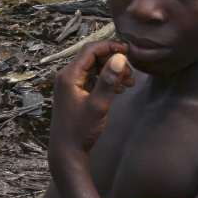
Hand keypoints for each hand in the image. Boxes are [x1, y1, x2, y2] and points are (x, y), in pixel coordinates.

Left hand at [50, 42, 134, 156]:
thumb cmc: (81, 130)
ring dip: (111, 71)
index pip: (90, 50)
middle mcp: (67, 76)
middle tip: (131, 74)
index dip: (110, 47)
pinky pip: (92, 77)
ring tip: (128, 83)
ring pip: (94, 67)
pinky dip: (106, 79)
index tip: (128, 51)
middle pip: (93, 57)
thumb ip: (108, 81)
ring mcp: (70, 84)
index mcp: (69, 75)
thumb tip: (120, 57)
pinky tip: (119, 88)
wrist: (67, 150)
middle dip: (113, 60)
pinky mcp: (75, 91)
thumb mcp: (98, 105)